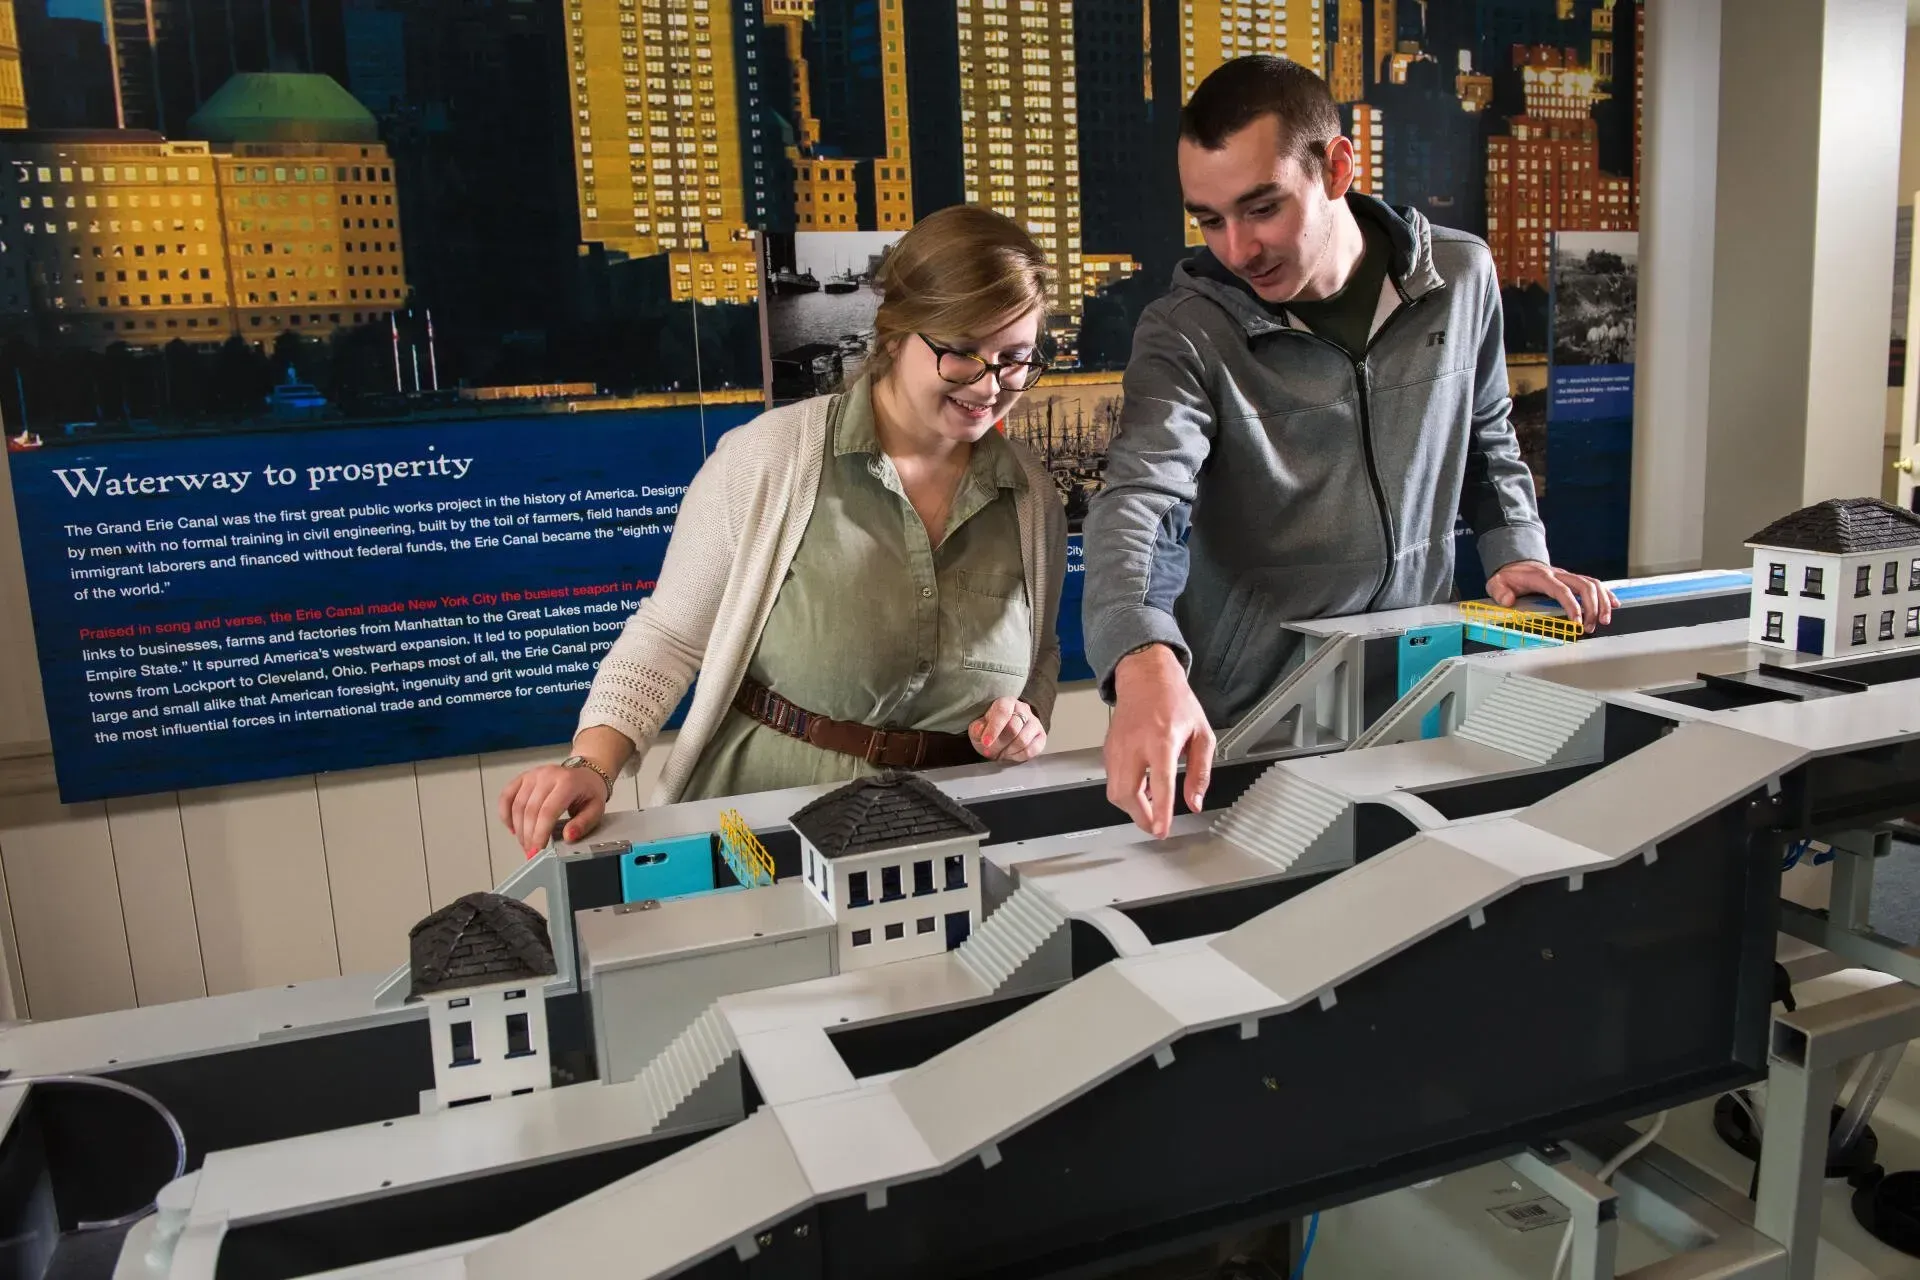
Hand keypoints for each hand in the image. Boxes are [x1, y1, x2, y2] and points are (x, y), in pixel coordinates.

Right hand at [498, 763, 608, 857]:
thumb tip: (568, 837)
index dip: (540, 833)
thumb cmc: (589, 793)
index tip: (537, 851)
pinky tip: (513, 828)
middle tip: (531, 852)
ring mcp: (533, 775)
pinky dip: (506, 814)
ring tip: (525, 844)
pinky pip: (506, 796)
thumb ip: (583, 824)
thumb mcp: (595, 810)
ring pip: (517, 805)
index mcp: (567, 782)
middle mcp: (547, 775)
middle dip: (528, 835)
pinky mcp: (523, 777)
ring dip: (518, 829)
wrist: (585, 774)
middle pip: (530, 810)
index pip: (548, 811)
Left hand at [970, 696, 1045, 762]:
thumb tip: (979, 729)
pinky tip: (1010, 755)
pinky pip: (1032, 750)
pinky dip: (1018, 756)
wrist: (1004, 733)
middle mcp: (1023, 709)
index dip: (994, 728)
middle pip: (1013, 728)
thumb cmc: (990, 729)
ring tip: (999, 753)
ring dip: (1007, 751)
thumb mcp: (978, 728)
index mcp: (1006, 702)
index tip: (985, 742)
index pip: (1003, 711)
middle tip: (989, 752)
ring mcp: (1034, 722)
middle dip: (998, 744)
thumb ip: (976, 728)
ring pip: (1022, 740)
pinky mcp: (1041, 736)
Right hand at [1105, 644, 1213, 838]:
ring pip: (1115, 791)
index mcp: (1162, 739)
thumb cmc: (1174, 701)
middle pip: (1127, 793)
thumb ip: (1200, 771)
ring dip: (1132, 807)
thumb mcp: (1201, 733)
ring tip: (1150, 805)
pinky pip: (1112, 780)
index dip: (1160, 810)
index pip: (1161, 782)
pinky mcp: (1108, 750)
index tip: (1161, 829)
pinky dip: (1125, 792)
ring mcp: (1117, 748)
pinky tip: (1141, 787)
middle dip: (1140, 817)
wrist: (1145, 676)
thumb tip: (1195, 801)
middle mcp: (1135, 745)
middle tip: (1155, 826)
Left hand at [1486, 560, 1617, 632]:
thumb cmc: (1509, 576)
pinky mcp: (1573, 580)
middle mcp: (1559, 574)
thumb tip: (1509, 601)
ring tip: (1604, 620)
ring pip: (1593, 584)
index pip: (1562, 590)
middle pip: (1584, 586)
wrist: (1516, 564)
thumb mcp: (1497, 583)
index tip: (1577, 622)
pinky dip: (1606, 594)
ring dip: (1602, 602)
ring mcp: (1568, 576)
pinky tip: (1615, 604)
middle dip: (1593, 606)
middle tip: (1592, 626)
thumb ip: (1500, 591)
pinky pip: (1594, 584)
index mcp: (1542, 577)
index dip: (1572, 605)